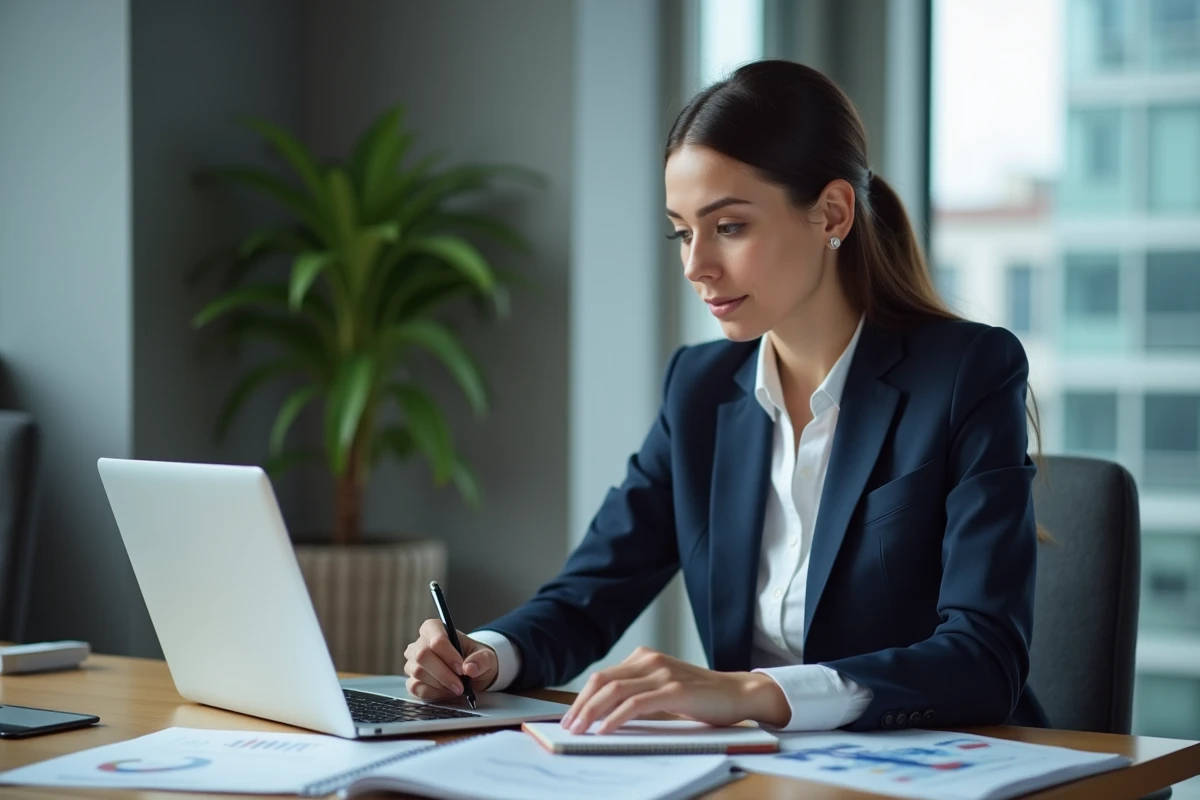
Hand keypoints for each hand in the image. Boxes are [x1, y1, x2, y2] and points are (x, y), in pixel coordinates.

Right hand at [403, 619, 498, 700]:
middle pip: (422, 656)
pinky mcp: (412, 680)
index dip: (448, 654)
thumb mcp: (486, 656)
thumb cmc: (475, 658)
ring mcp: (413, 662)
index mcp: (435, 628)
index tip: (461, 668)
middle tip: (460, 686)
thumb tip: (470, 668)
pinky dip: (434, 693)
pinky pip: (416, 688)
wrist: (471, 673)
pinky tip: (446, 691)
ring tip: (457, 687)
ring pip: (418, 673)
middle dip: (443, 673)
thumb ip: (481, 660)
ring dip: (441, 684)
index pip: (435, 638)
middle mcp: (420, 643)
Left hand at [561, 646, 788, 734]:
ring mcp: (662, 673)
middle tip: (568, 726)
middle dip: (581, 705)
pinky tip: (605, 730)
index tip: (569, 717)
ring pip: (615, 690)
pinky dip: (616, 717)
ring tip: (580, 730)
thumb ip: (638, 694)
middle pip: (602, 681)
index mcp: (645, 657)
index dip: (582, 697)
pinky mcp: (674, 690)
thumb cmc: (701, 697)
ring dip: (592, 712)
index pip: (603, 676)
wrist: (739, 693)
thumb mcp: (664, 690)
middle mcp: (650, 660)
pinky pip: (636, 704)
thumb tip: (603, 715)